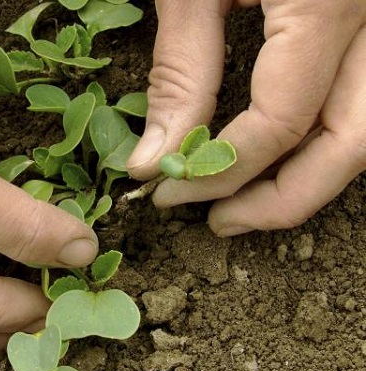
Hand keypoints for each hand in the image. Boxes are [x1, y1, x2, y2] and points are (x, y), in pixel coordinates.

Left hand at [127, 0, 365, 235]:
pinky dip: (310, 140)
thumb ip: (180, 73)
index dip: (221, 171)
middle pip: (349, 142)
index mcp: (322, 4)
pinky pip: (351, 102)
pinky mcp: (359, 30)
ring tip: (238, 203)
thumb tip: (153, 163)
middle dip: (283, 199)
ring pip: (359, 129)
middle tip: (220, 221)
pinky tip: (263, 158)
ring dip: (304, 176)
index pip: (282, 122)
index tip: (170, 193)